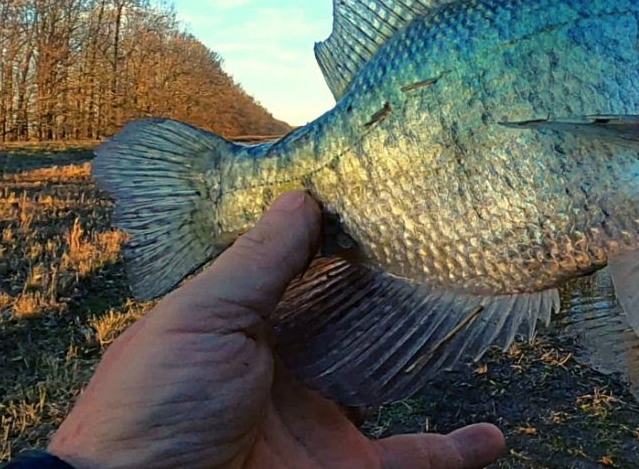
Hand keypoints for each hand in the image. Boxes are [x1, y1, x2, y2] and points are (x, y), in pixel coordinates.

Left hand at [48, 192, 504, 467]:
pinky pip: (413, 460)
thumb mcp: (198, 319)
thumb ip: (256, 262)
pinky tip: (489, 436)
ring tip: (470, 323)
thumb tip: (303, 196)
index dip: (336, 238)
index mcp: (242, 329)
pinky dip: (454, 453)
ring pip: (390, 384)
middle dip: (391, 293)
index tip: (381, 197)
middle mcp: (286, 373)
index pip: (299, 273)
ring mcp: (320, 424)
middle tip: (441, 251)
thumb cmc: (149, 412)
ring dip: (429, 361)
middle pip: (353, 324)